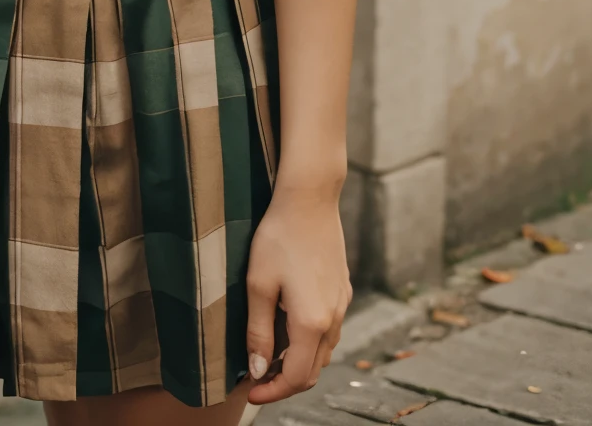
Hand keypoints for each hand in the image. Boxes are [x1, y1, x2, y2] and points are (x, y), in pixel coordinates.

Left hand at [243, 183, 351, 402]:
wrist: (310, 200)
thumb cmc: (278, 237)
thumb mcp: (259, 285)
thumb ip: (259, 331)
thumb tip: (259, 370)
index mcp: (312, 324)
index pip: (297, 378)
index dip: (272, 392)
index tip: (250, 393)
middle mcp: (333, 320)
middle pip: (313, 370)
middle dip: (285, 380)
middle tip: (256, 376)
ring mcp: (341, 305)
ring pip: (322, 352)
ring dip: (298, 361)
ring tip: (268, 353)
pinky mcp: (341, 290)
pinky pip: (328, 330)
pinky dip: (309, 341)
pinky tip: (288, 326)